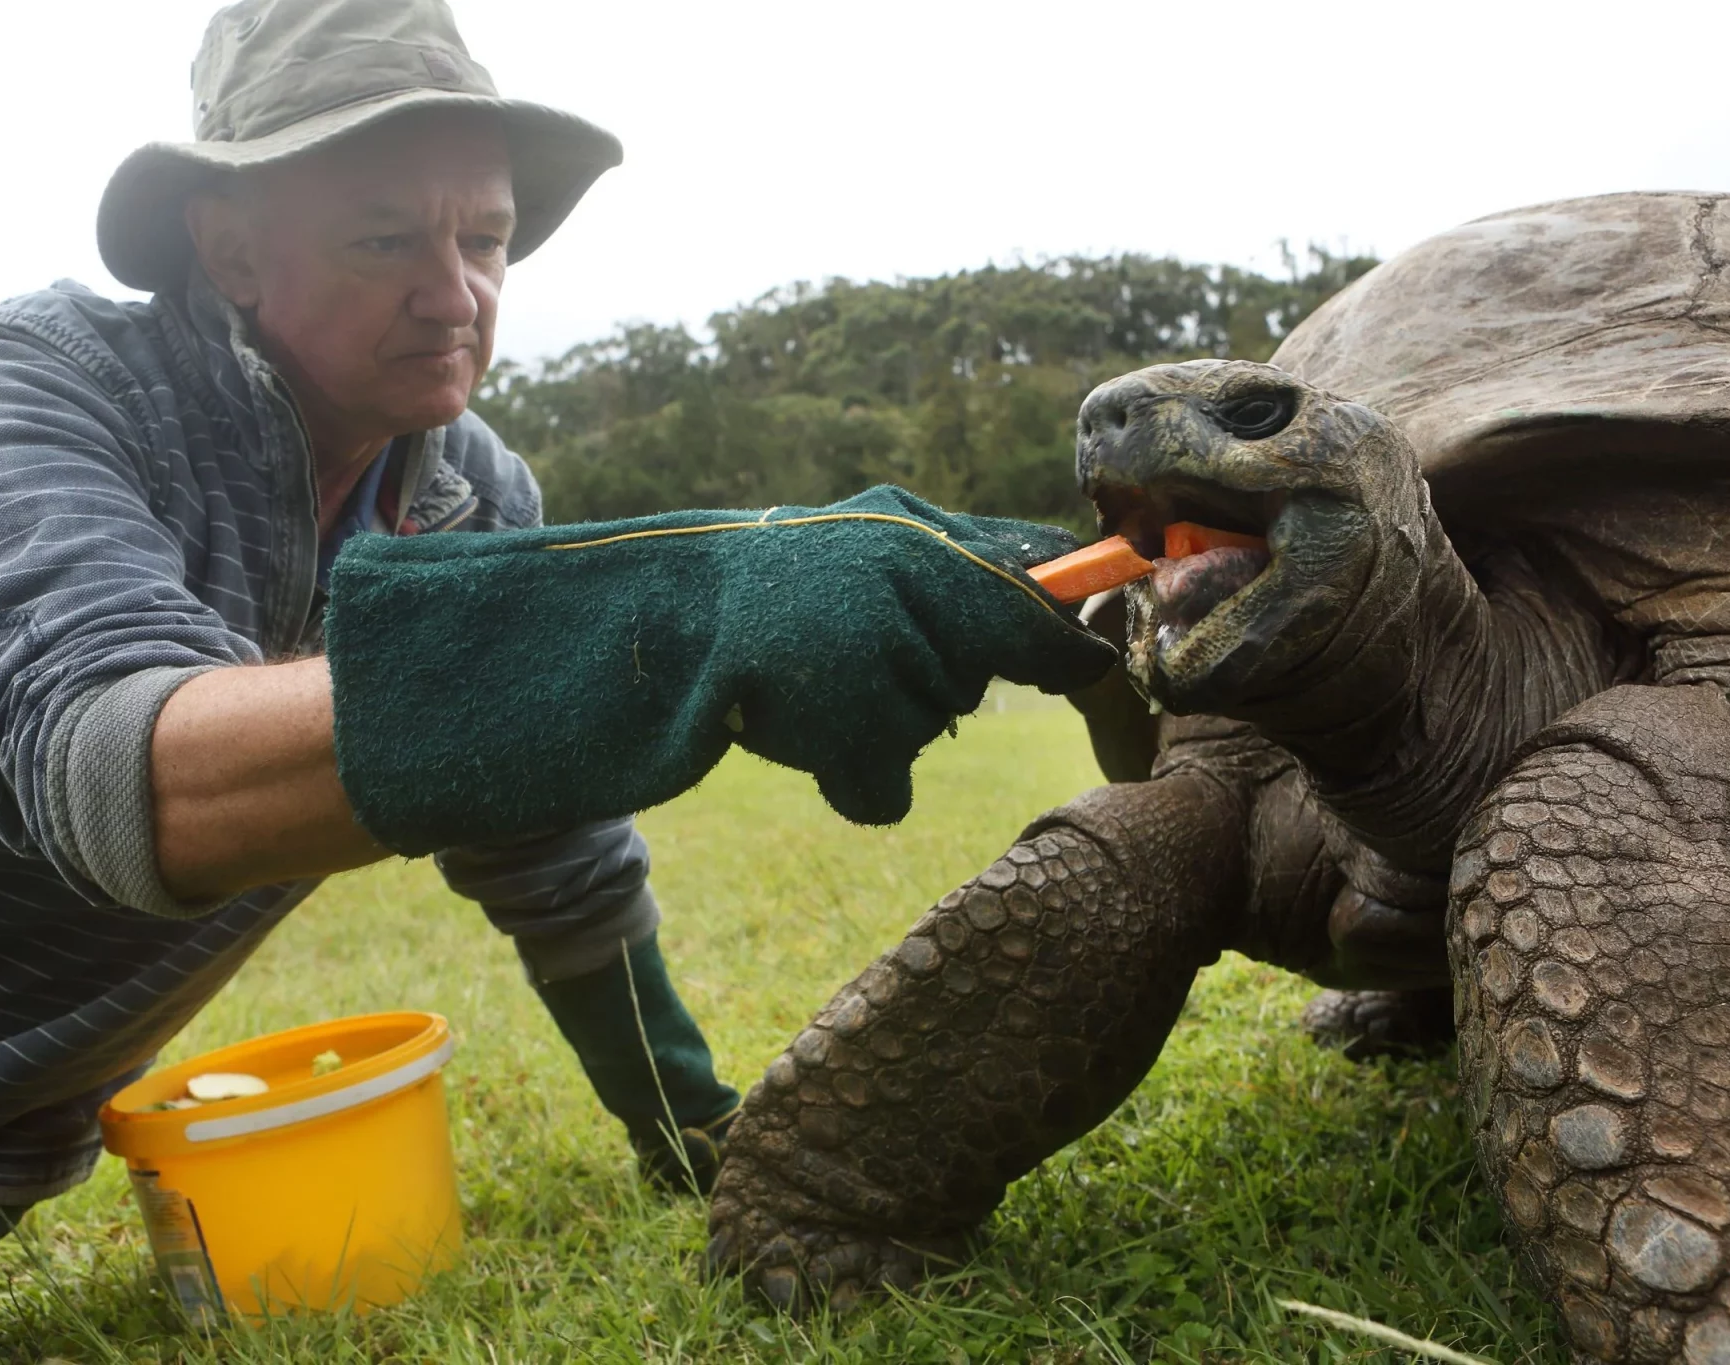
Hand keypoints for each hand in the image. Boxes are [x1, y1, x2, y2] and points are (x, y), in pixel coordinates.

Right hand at [325, 486, 1117, 850]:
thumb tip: (1074, 609)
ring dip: (873, 728)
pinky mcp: (830, 702)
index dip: (1082, 621)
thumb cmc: (745, 608)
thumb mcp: (857, 568)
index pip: (1031, 565)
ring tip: (796, 693)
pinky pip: (881, 773)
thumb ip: (949, 581)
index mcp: (903, 522)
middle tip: (841, 666)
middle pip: (980, 655)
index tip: (1111, 663)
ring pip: (924, 715)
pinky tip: (786, 730)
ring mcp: (861, 626)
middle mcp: (895, 555)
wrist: (619, 637)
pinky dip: (846, 773)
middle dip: (932, 679)